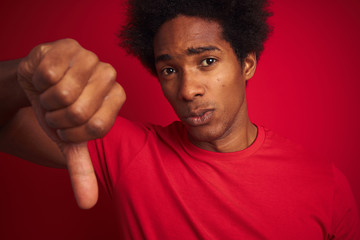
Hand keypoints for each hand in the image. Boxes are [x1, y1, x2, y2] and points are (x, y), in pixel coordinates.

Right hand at [17, 39, 124, 208]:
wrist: (39, 83)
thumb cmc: (60, 110)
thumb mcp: (71, 141)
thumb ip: (82, 170)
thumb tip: (88, 204)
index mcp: (117, 97)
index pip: (97, 127)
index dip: (72, 132)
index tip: (67, 125)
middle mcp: (110, 75)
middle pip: (79, 110)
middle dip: (57, 117)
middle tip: (56, 109)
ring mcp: (92, 57)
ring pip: (63, 92)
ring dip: (47, 99)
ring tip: (51, 92)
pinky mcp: (69, 45)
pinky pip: (49, 73)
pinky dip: (38, 81)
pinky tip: (45, 76)